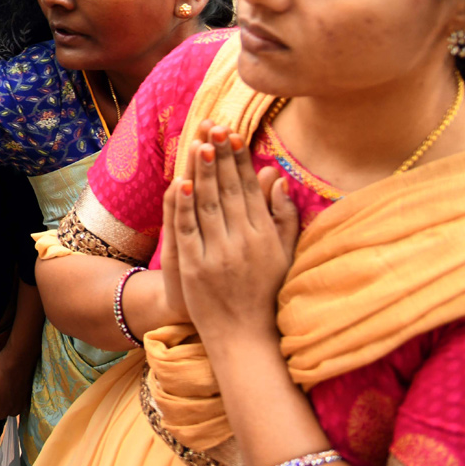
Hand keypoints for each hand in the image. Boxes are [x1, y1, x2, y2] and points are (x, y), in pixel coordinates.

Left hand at [170, 125, 299, 343]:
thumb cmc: (266, 294)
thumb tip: (278, 178)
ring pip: (207, 206)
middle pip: (228, 191)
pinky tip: (180, 183)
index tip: (233, 135)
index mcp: (265, 236)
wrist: (245, 338)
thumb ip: (284, 217)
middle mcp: (243, 242)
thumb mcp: (284, 255)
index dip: (239, 161)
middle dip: (220, 158)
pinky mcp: (195, 268)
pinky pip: (188, 231)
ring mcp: (218, 255)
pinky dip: (184, 207)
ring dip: (202, 174)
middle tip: (214, 126)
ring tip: (199, 144)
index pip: (249, 190)